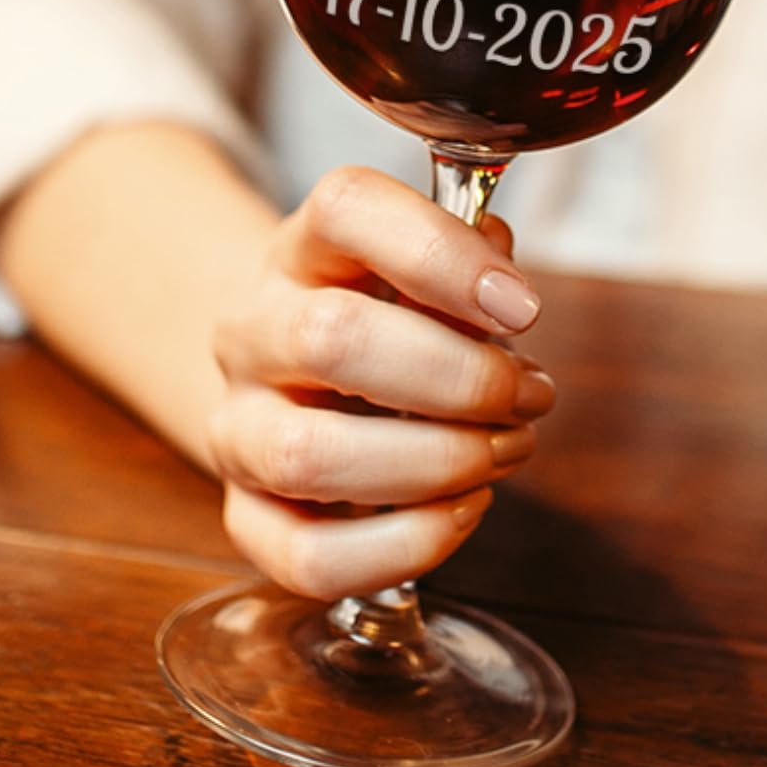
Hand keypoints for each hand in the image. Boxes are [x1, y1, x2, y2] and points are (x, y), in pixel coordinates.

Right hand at [207, 164, 556, 600]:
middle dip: (457, 378)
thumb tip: (506, 297)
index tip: (523, 307)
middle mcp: (253, 329)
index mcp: (303, 245)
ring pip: (309, 456)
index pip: (347, 209)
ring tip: (505, 449)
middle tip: (529, 396)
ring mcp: (237, 427)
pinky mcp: (244, 516)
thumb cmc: (385, 311)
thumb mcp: (423, 262)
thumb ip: (473, 259)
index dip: (442, 253)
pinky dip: (404, 544)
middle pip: (329, 339)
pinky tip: (462, 509)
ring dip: (436, 463)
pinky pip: (308, 557)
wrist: (289, 373)